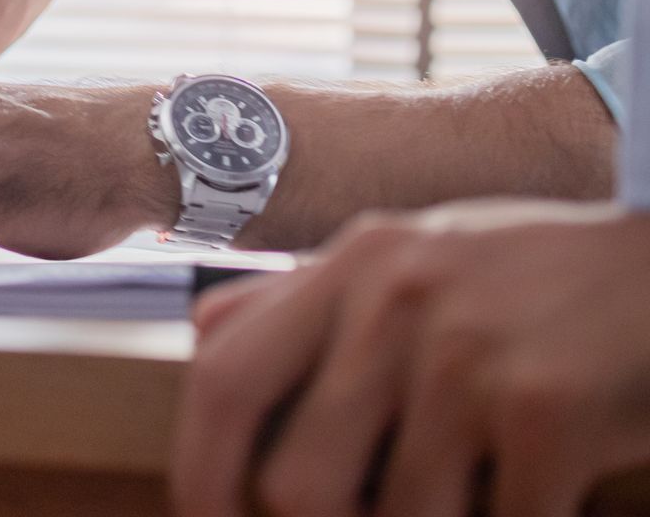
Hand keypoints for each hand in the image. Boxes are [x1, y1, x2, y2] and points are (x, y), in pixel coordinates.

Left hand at [173, 200, 649, 516]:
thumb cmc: (540, 273)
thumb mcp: (412, 254)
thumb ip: (311, 298)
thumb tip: (204, 336)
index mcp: (352, 263)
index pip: (224, 374)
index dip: (200, 469)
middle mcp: (394, 299)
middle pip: (297, 480)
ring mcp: (467, 354)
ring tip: (474, 494)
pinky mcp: (546, 409)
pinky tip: (540, 503)